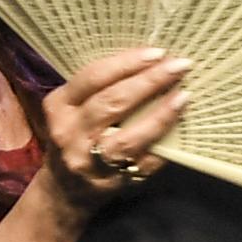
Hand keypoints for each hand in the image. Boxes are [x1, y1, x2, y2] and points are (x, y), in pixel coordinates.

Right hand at [43, 49, 191, 209]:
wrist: (65, 189)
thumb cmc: (77, 136)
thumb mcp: (74, 108)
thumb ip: (101, 87)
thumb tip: (151, 61)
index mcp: (59, 106)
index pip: (93, 78)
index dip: (127, 63)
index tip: (156, 52)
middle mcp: (70, 134)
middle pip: (112, 103)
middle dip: (149, 81)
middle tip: (178, 65)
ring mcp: (90, 162)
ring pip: (127, 137)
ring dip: (159, 114)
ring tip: (182, 95)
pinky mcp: (112, 182)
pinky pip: (144, 161)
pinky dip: (163, 142)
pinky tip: (179, 124)